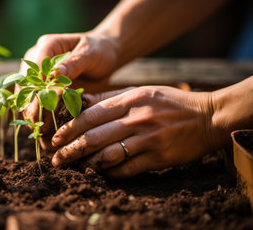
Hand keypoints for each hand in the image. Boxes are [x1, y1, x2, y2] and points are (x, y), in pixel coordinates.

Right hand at [18, 32, 119, 150]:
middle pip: (25, 84)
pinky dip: (38, 115)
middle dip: (32, 102)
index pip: (34, 67)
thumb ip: (75, 63)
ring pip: (25, 96)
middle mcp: (36, 60)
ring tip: (42, 128)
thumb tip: (58, 73)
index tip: (51, 99)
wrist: (104, 55)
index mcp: (47, 46)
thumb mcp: (91, 54)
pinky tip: (44, 128)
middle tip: (43, 120)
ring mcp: (37, 75)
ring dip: (32, 111)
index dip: (39, 85)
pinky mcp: (42, 88)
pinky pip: (34, 103)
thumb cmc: (99, 51)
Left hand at [50, 86, 213, 177]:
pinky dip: (112, 172)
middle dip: (71, 149)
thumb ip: (110, 97)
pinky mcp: (158, 157)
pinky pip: (128, 168)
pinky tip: (102, 172)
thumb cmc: (170, 102)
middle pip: (95, 137)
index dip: (70, 128)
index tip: (55, 138)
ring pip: (108, 155)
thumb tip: (81, 102)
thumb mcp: (140, 91)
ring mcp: (148, 139)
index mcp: (130, 100)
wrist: (208, 117)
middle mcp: (137, 119)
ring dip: (88, 163)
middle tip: (56, 159)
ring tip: (75, 167)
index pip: (91, 115)